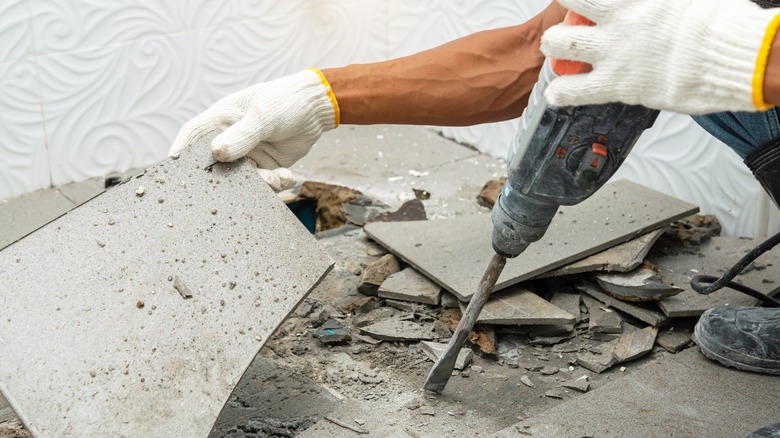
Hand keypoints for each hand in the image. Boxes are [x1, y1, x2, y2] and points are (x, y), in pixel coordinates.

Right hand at [169, 69, 338, 190]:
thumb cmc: (286, 101)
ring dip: (258, 183)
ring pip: (242, 179)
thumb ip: (243, 135)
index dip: (181, 152)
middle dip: (223, 180)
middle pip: (215, 165)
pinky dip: (275, 183)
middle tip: (232, 190)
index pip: (194, 135)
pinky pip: (264, 184)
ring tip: (275, 179)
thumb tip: (217, 152)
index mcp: (222, 119)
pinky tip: (288, 176)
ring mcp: (248, 155)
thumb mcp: (264, 115)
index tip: (173, 170)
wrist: (316, 108)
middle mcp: (231, 139)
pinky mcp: (266, 167)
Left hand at [541, 0, 779, 113]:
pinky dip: (560, 93)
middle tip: (566, 24)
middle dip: (563, 15)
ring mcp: (613, 51)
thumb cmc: (718, 24)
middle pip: (569, 7)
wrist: (727, 56)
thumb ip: (663, 1)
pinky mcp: (616, 82)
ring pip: (559, 43)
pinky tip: (554, 94)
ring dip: (554, 47)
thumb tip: (661, 2)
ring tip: (556, 52)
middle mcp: (618, 20)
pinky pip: (574, 90)